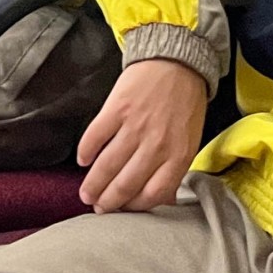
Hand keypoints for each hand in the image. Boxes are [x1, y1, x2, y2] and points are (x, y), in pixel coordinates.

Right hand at [76, 58, 209, 213]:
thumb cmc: (185, 102)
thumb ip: (175, 167)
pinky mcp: (117, 109)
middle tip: (98, 209)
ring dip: (94, 183)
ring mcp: (135, 127)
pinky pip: (96, 136)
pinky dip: (87, 151)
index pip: (154, 194)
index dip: (135, 207)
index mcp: (179, 155)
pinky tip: (83, 161)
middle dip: (109, 201)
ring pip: (108, 165)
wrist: (177, 61)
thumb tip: (162, 196)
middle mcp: (156, 145)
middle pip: (127, 183)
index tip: (124, 211)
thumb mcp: (190, 139)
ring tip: (86, 194)